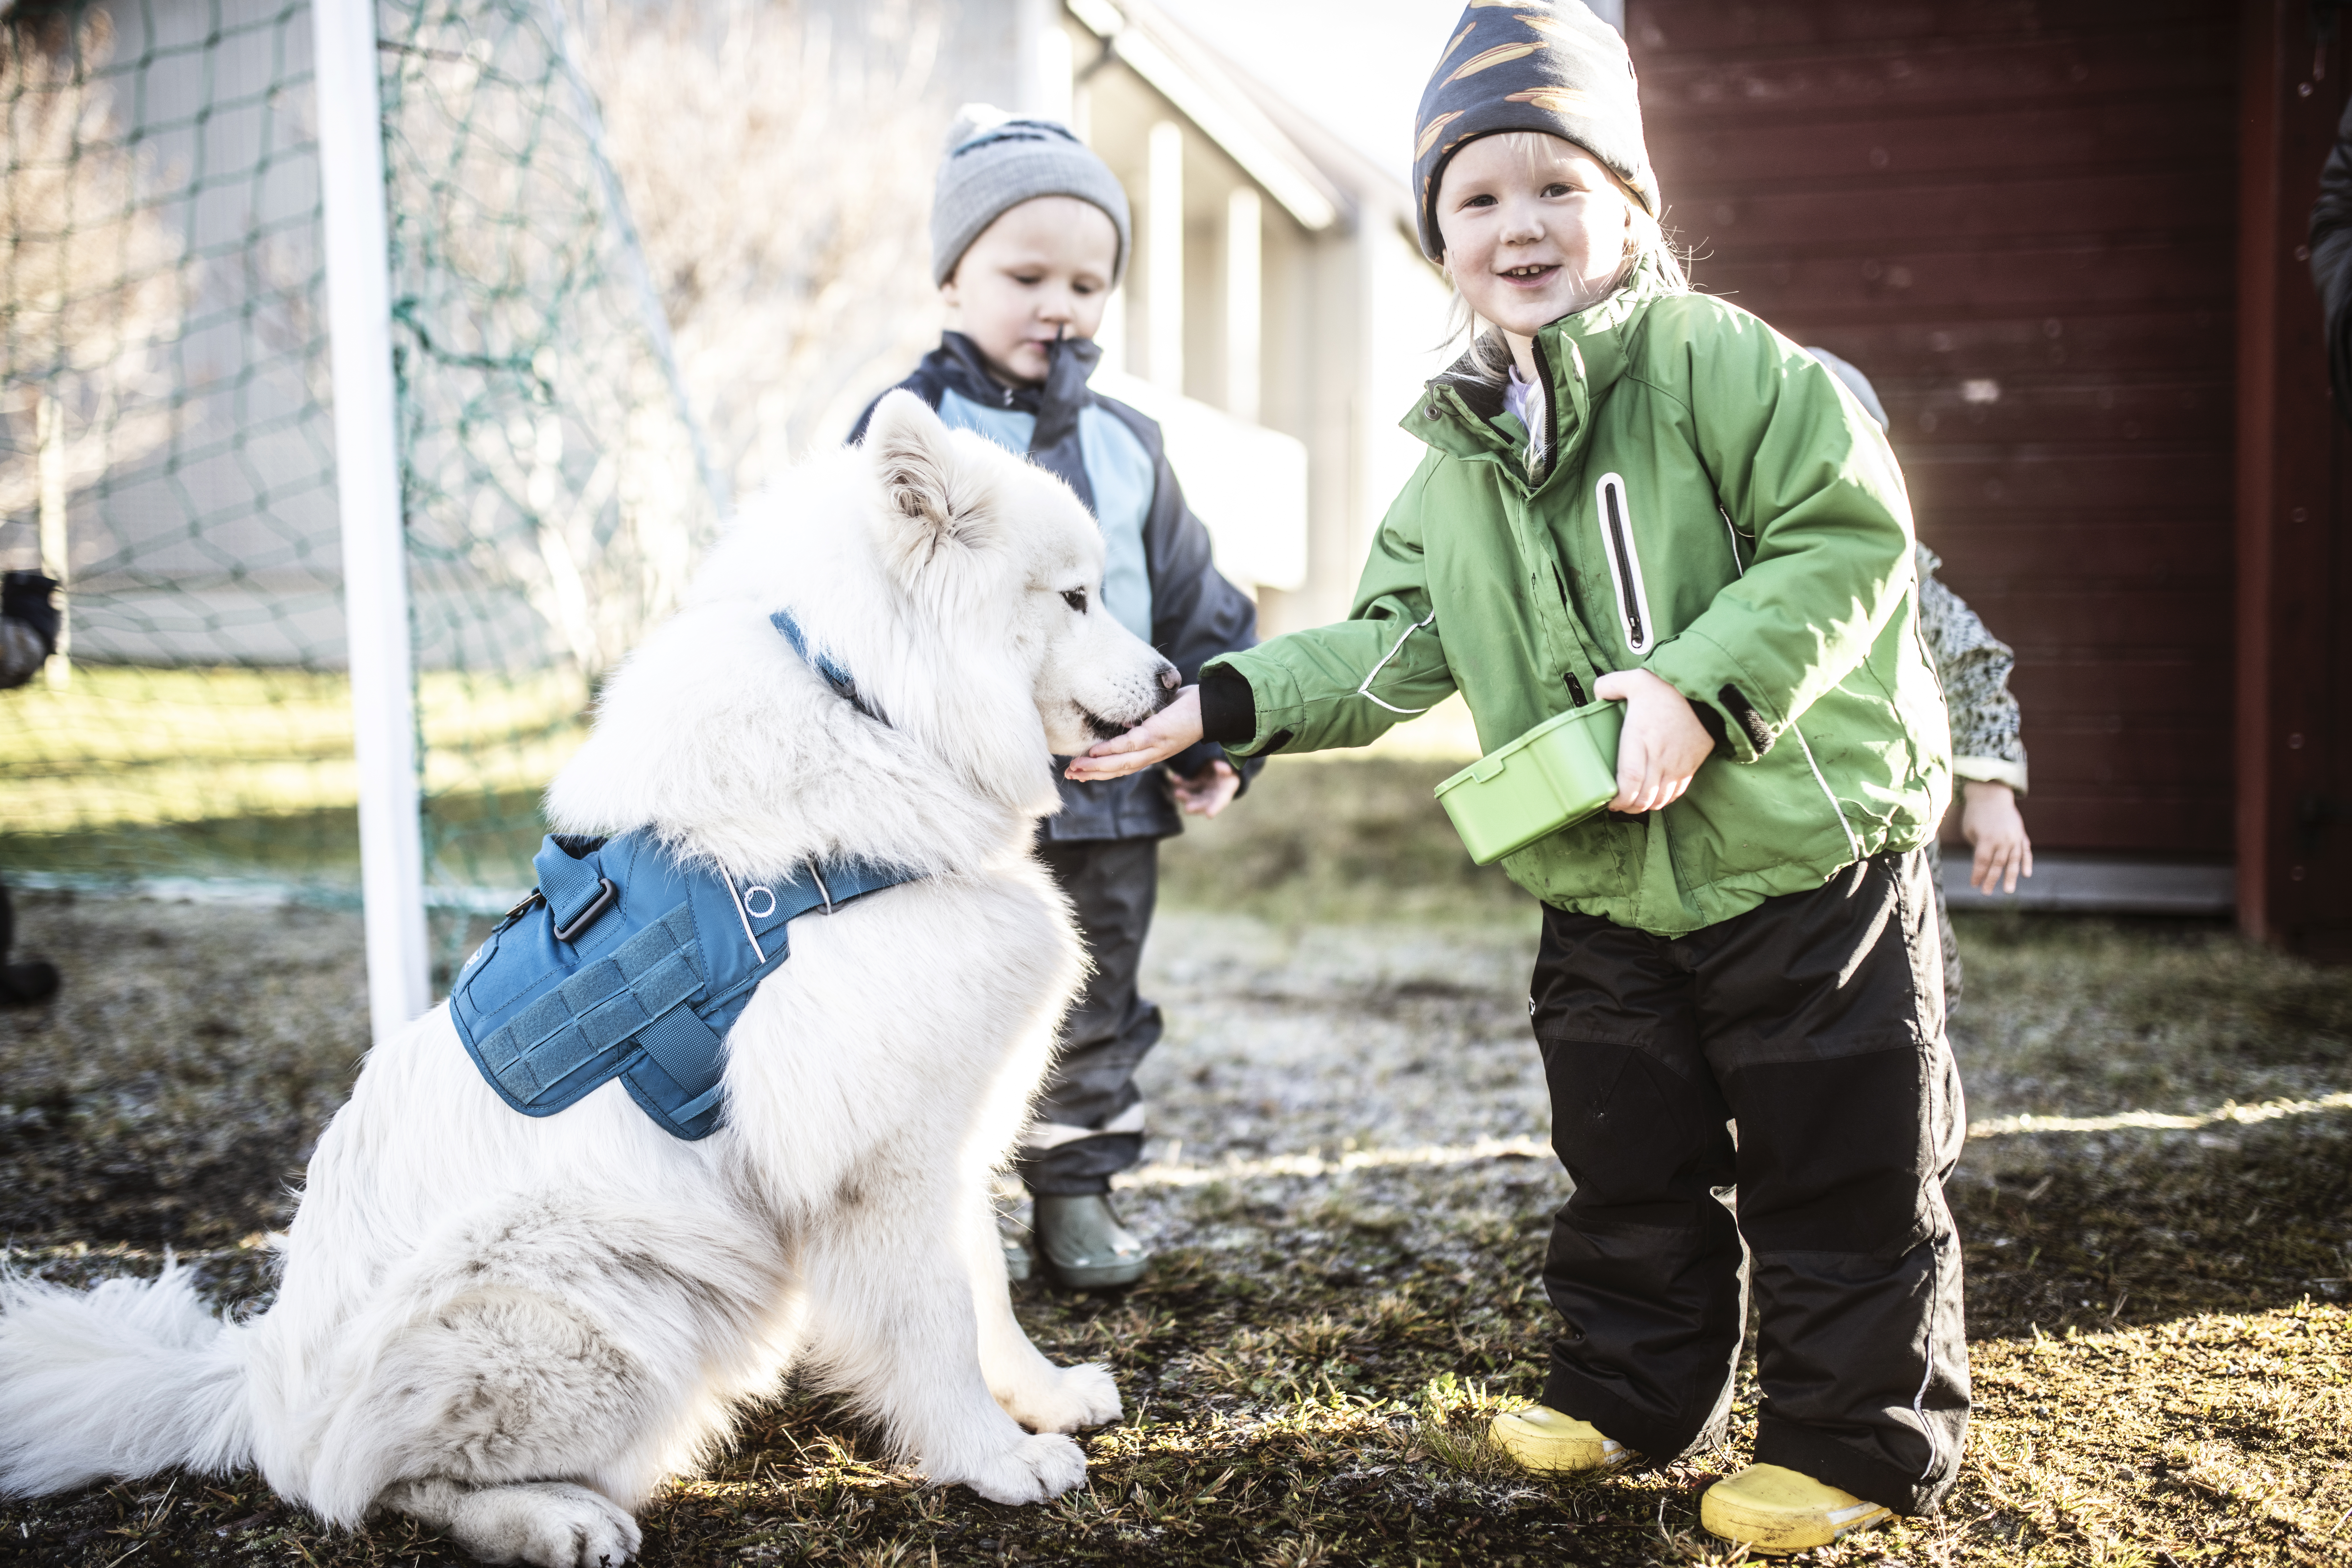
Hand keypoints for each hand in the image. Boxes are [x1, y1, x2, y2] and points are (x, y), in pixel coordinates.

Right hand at [1064, 686, 1204, 781]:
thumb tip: (1124, 722)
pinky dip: (1110, 750)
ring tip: (1075, 768)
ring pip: (1120, 763)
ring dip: (1096, 767)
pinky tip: (1093, 752)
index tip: (1081, 772)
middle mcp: (1153, 755)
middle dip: (1092, 774)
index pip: (1123, 766)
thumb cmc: (1187, 709)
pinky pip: (1129, 746)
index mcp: (1153, 753)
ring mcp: (1154, 747)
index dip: (1101, 771)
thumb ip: (1142, 724)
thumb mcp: (1160, 719)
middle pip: (1118, 770)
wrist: (1212, 707)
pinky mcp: (1156, 735)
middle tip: (1070, 775)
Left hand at [1169, 757, 1239, 816]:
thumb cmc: (1228, 774)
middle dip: (1195, 807)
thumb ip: (1225, 769)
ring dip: (1183, 796)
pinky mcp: (1193, 786)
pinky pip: (1185, 787)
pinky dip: (1179, 784)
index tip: (1209, 815)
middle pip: (1202, 804)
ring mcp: (1201, 793)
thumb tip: (1217, 765)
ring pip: (1191, 798)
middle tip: (1188, 809)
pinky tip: (1175, 778)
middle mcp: (1211, 797)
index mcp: (1223, 795)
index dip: (1215, 808)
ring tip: (1177, 793)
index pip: (1220, 803)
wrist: (1220, 772)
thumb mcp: (1230, 770)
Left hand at [1592, 668, 1711, 813]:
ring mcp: (1677, 765)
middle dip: (1628, 806)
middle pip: (1643, 796)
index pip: (1629, 780)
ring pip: (1659, 799)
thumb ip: (1609, 685)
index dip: (1620, 797)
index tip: (1610, 801)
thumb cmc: (1668, 688)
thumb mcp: (1634, 679)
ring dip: (1645, 806)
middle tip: (1618, 804)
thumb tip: (1596, 694)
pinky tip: (1654, 797)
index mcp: (1641, 738)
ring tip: (1634, 803)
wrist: (1704, 694)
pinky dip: (1664, 800)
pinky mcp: (1690, 767)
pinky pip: (1676, 793)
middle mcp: (1659, 757)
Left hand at [1961, 780, 2032, 892]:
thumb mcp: (1970, 830)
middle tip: (1987, 893)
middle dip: (1992, 880)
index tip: (1973, 884)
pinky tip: (2027, 874)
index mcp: (1987, 839)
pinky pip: (2025, 851)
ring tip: (2009, 890)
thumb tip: (1982, 864)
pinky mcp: (2021, 834)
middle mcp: (2003, 840)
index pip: (1982, 862)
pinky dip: (2027, 862)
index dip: (1978, 874)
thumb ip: (1977, 847)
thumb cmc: (1976, 813)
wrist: (1992, 794)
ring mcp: (2014, 837)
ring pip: (2014, 861)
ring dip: (2011, 876)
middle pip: (1998, 865)